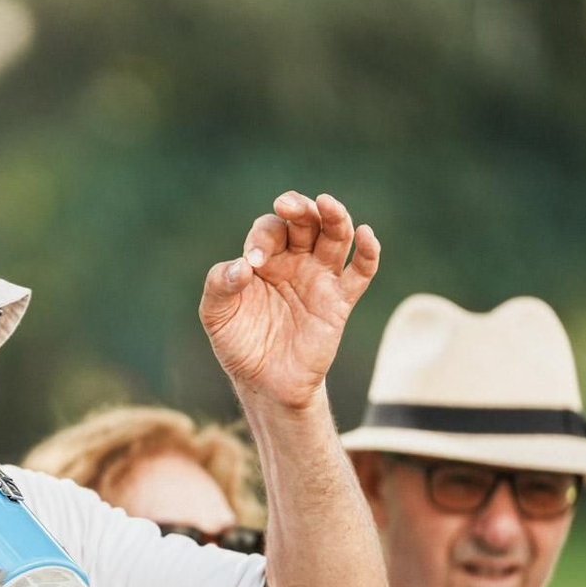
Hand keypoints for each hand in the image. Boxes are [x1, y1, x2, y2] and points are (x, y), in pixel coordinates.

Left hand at [201, 192, 381, 411]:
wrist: (264, 382)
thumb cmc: (239, 343)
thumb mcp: (216, 315)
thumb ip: (219, 286)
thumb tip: (241, 266)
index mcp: (265, 257)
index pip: (270, 229)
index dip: (262, 238)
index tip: (252, 263)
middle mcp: (295, 260)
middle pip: (306, 221)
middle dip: (298, 208)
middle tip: (287, 205)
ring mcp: (319, 278)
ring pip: (336, 237)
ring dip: (334, 217)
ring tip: (327, 204)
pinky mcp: (339, 301)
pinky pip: (361, 272)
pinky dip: (368, 252)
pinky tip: (366, 234)